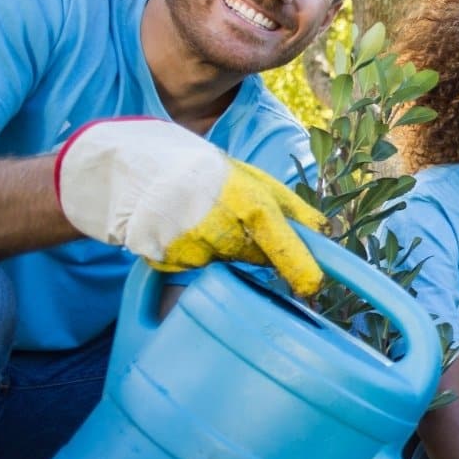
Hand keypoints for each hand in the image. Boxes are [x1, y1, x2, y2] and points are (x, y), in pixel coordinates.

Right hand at [56, 117, 325, 294]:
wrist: (133, 171)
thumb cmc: (203, 171)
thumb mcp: (253, 178)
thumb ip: (291, 207)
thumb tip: (324, 232)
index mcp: (249, 204)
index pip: (284, 247)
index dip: (302, 271)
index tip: (312, 288)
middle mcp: (222, 229)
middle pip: (256, 258)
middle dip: (255, 247)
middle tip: (235, 219)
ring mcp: (193, 248)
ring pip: (226, 263)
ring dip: (224, 249)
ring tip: (204, 218)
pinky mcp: (169, 261)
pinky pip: (196, 268)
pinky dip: (197, 254)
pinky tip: (184, 229)